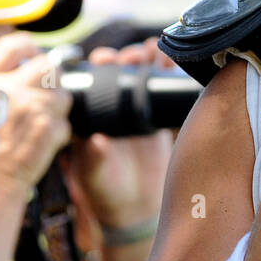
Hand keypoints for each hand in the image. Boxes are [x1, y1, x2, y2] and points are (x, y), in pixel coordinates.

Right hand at [0, 32, 72, 194]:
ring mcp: (28, 107)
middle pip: (49, 68)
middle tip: (46, 100)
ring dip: (58, 112)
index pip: (13, 47)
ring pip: (63, 97)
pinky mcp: (45, 129)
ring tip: (40, 127)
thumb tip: (19, 65)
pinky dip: (59, 136)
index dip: (28, 48)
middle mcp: (9, 89)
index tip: (33, 56)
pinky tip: (41, 144)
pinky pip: (65, 125)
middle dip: (55, 83)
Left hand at [67, 39, 174, 227]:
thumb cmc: (105, 190)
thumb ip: (94, 157)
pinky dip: (166, 73)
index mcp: (89, 115)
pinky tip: (171, 63)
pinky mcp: (157, 119)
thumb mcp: (93, 174)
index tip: (107, 59)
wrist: (134, 208)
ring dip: (147, 59)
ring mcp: (134, 112)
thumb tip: (97, 141)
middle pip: (119, 71)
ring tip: (154, 51)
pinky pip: (162, 91)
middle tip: (135, 56)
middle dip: (126, 58)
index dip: (98, 67)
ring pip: (141, 76)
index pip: (92, 81)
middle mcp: (110, 109)